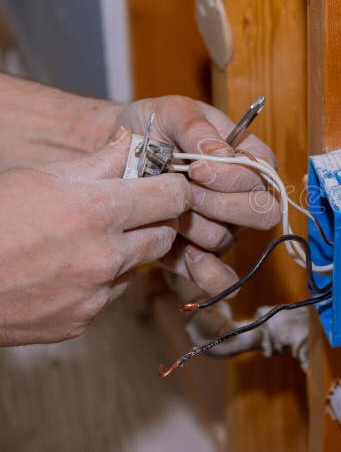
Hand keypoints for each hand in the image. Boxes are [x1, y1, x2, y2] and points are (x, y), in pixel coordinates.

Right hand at [0, 128, 191, 344]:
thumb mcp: (42, 176)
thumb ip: (99, 162)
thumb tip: (132, 142)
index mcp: (98, 211)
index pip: (173, 198)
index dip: (174, 189)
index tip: (166, 186)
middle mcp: (105, 256)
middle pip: (165, 235)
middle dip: (156, 221)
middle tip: (132, 212)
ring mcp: (95, 293)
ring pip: (137, 267)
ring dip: (127, 252)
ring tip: (87, 240)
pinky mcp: (81, 320)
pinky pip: (108, 295)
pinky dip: (99, 281)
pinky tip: (66, 269)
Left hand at [115, 96, 280, 295]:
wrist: (114, 157)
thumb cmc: (151, 127)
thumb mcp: (170, 111)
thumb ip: (194, 125)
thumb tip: (219, 153)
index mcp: (247, 159)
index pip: (262, 175)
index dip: (233, 176)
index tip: (196, 167)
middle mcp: (242, 197)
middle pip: (262, 213)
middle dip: (222, 204)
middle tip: (187, 192)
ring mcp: (222, 227)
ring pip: (227, 238)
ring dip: (196, 227)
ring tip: (167, 211)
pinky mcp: (197, 254)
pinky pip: (219, 277)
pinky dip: (209, 273)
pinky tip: (190, 257)